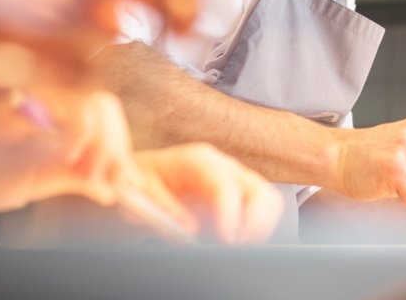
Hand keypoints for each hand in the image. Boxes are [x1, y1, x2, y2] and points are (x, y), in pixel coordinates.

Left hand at [132, 143, 282, 244]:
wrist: (139, 179)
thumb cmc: (139, 183)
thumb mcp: (140, 192)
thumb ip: (164, 207)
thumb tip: (191, 227)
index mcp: (199, 161)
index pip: (227, 185)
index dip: (230, 214)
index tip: (225, 239)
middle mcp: (223, 167)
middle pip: (259, 190)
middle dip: (255, 222)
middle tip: (235, 244)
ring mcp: (234, 180)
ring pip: (267, 201)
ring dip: (258, 227)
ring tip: (236, 244)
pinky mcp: (239, 196)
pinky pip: (262, 210)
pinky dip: (256, 229)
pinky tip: (235, 239)